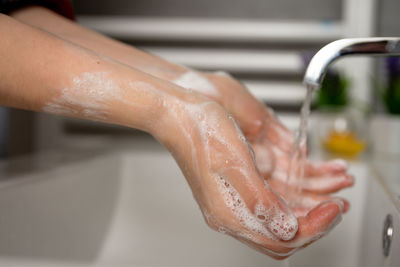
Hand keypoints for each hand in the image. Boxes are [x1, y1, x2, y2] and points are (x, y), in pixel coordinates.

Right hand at [154, 88, 344, 258]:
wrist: (179, 112)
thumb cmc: (200, 133)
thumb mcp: (234, 166)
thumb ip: (260, 201)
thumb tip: (285, 228)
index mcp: (229, 213)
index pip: (279, 238)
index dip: (312, 227)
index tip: (333, 209)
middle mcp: (234, 209)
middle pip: (282, 230)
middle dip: (315, 219)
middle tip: (337, 205)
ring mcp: (238, 195)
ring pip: (282, 212)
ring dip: (311, 203)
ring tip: (334, 189)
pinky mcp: (242, 180)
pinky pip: (275, 193)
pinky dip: (298, 189)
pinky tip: (314, 176)